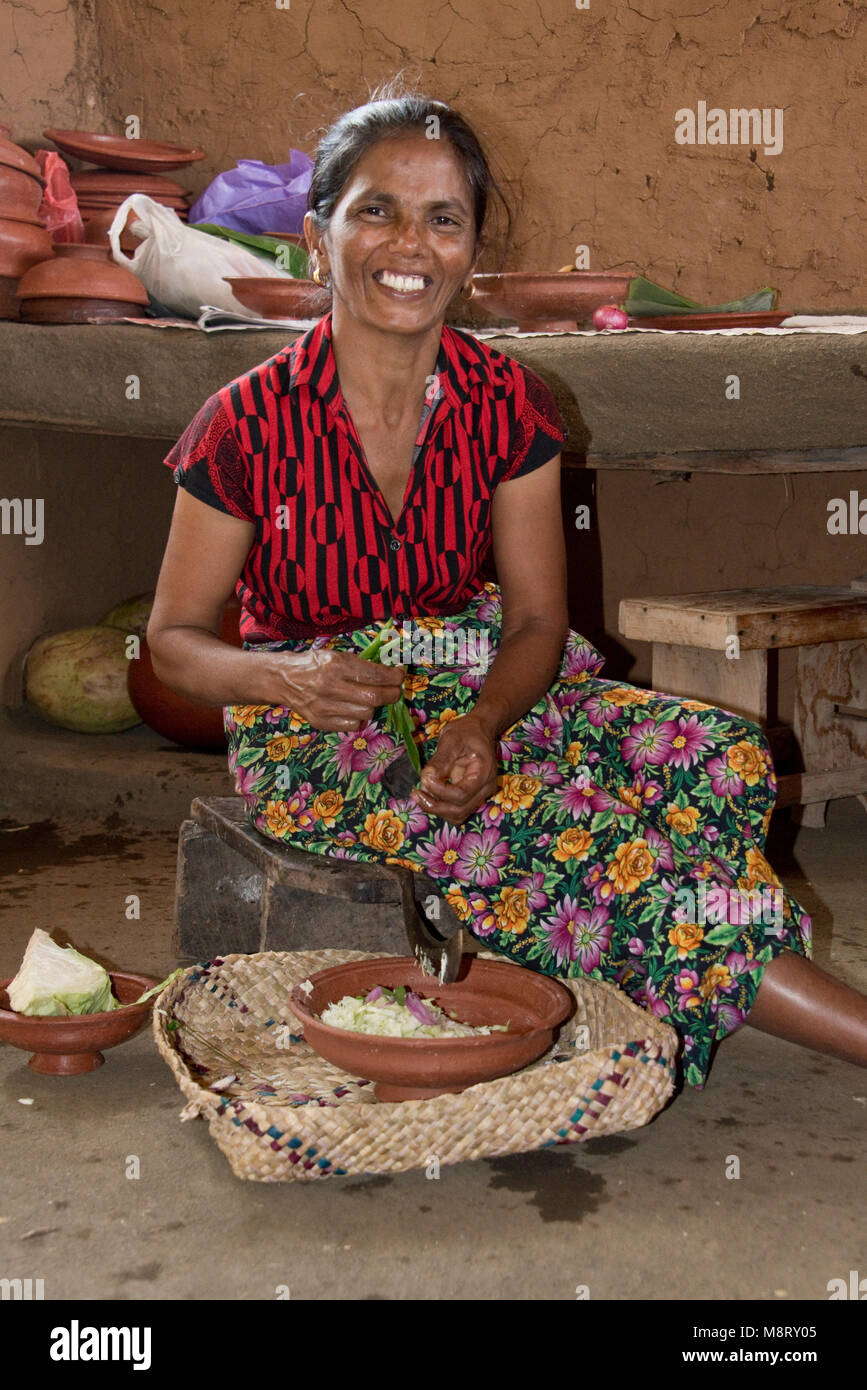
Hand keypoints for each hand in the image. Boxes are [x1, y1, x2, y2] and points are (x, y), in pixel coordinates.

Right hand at [271, 648, 405, 731]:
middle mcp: (330, 686)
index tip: (399, 675)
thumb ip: (362, 664)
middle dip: (392, 694)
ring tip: (370, 698)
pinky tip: (355, 708)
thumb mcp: (336, 655)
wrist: (283, 679)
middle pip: (374, 698)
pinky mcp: (320, 722)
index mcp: (335, 665)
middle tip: (395, 690)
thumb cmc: (314, 664)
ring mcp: (324, 707)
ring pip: (366, 713)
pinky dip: (359, 717)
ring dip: (374, 706)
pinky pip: (353, 725)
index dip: (394, 677)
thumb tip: (391, 672)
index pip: (375, 675)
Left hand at [411, 713, 499, 824]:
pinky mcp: (471, 798)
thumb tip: (426, 778)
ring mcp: (480, 795)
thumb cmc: (466, 732)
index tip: (425, 778)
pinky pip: (456, 812)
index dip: (440, 791)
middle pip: (460, 810)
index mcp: (484, 773)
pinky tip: (428, 796)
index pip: (462, 793)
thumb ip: (440, 760)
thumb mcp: (451, 739)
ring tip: (420, 795)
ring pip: (457, 815)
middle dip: (435, 805)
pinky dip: (440, 809)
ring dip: (436, 810)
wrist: (478, 731)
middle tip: (416, 793)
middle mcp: (485, 788)